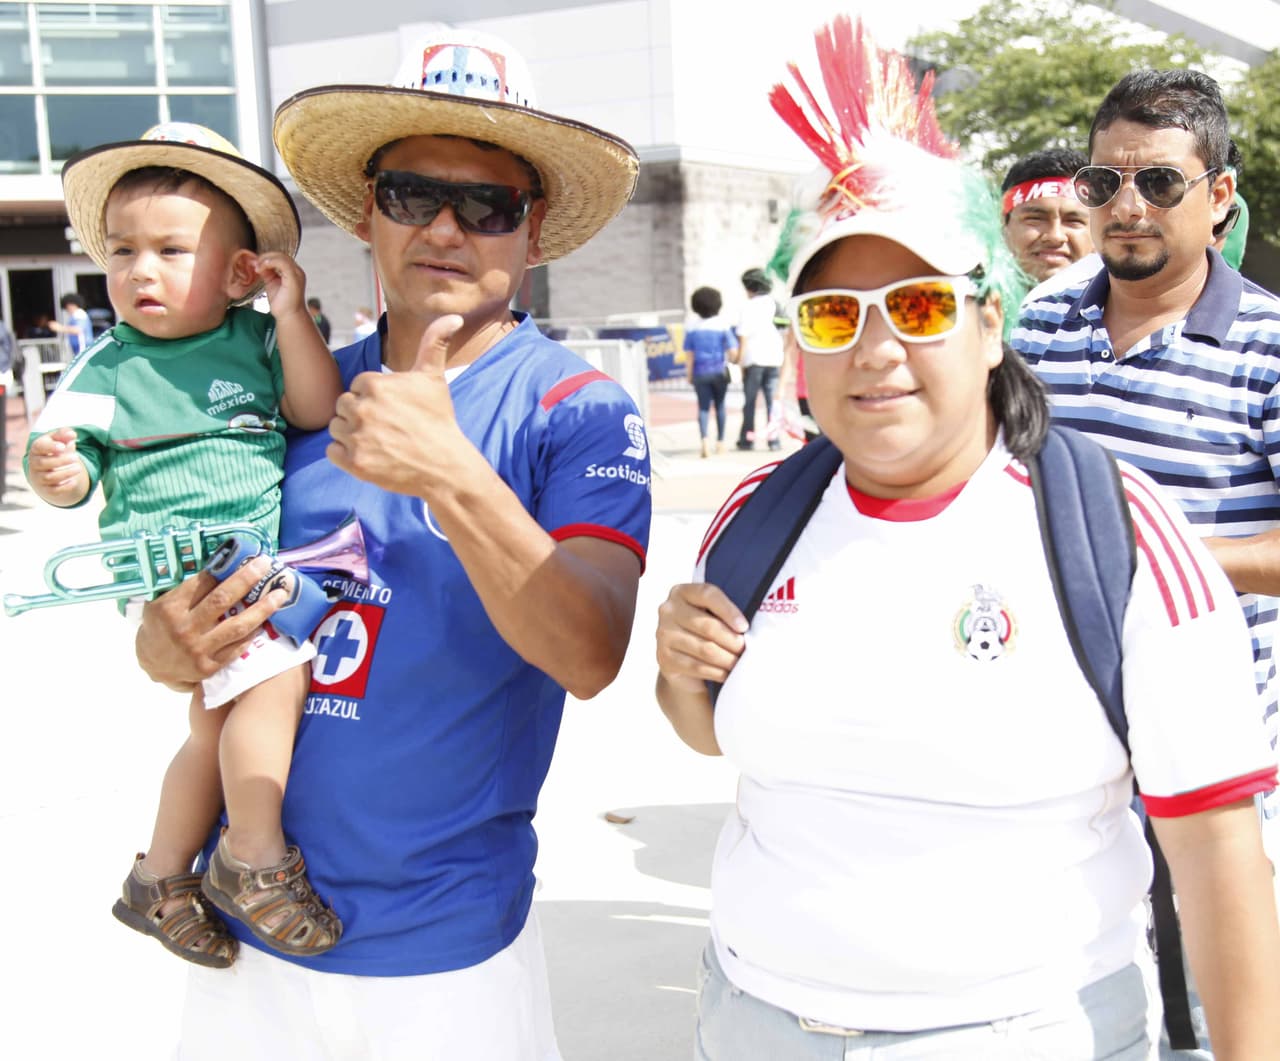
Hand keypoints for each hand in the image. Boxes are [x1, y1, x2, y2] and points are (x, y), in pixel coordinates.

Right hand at [26, 427, 88, 504]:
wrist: (49, 468)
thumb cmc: (55, 450)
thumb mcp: (59, 439)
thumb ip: (64, 434)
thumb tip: (71, 434)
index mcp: (37, 448)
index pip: (39, 447)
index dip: (50, 447)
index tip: (63, 447)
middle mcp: (35, 463)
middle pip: (43, 463)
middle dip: (61, 461)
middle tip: (75, 458)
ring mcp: (38, 477)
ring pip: (49, 477)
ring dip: (65, 473)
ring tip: (78, 468)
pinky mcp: (46, 489)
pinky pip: (54, 490)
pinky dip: (65, 486)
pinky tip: (74, 481)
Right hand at [134, 554, 286, 689]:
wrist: (153, 666)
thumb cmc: (159, 628)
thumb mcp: (158, 604)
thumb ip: (182, 588)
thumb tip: (214, 565)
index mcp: (170, 608)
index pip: (203, 583)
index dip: (226, 569)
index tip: (245, 557)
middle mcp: (184, 628)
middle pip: (223, 599)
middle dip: (247, 579)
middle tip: (265, 564)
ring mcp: (198, 649)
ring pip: (238, 625)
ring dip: (263, 608)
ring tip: (280, 594)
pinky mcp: (209, 666)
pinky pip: (238, 646)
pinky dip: (253, 632)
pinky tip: (266, 619)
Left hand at [255, 252, 307, 321]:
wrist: (288, 317)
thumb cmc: (281, 304)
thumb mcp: (271, 283)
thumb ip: (267, 272)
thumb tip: (259, 264)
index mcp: (293, 272)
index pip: (280, 257)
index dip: (267, 258)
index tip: (255, 264)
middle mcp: (297, 271)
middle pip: (281, 255)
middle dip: (265, 257)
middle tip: (255, 264)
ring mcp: (297, 274)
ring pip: (282, 257)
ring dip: (266, 259)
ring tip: (257, 268)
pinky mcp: (295, 278)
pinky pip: (283, 263)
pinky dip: (271, 263)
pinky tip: (262, 269)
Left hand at [327, 314, 470, 495]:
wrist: (445, 465)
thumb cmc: (438, 419)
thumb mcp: (434, 377)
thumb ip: (434, 342)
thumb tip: (455, 316)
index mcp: (374, 384)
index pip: (356, 387)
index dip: (373, 398)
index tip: (392, 410)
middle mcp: (362, 408)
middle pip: (342, 406)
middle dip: (359, 415)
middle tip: (386, 427)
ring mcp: (357, 437)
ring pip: (336, 428)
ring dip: (351, 434)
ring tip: (378, 441)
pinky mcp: (354, 463)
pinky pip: (332, 452)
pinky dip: (345, 454)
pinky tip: (369, 454)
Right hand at [655, 582, 747, 692]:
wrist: (682, 659)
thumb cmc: (703, 631)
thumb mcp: (711, 614)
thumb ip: (724, 612)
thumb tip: (746, 627)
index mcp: (682, 592)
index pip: (708, 595)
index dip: (729, 610)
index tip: (744, 626)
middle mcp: (669, 610)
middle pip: (708, 626)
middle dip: (732, 641)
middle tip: (746, 650)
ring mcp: (664, 635)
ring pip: (705, 649)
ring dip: (728, 659)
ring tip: (739, 662)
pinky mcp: (665, 658)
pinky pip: (698, 667)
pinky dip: (717, 672)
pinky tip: (727, 673)